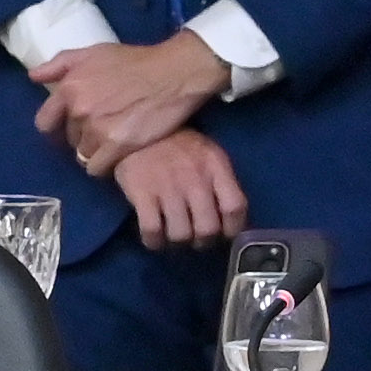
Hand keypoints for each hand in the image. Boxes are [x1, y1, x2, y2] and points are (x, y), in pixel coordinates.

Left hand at [25, 31, 230, 180]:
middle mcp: (79, 110)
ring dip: (95, 151)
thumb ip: (60, 64)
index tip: (71, 126)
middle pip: (69, 139)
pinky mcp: (118, 146)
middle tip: (103, 127)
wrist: (174, 73)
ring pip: (82, 155)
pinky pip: (97, 168)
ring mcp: (98, 129)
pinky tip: (117, 154)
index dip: (57, 127)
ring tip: (113, 141)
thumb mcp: (94, 52)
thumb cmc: (135, 60)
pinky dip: (105, 165)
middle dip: (82, 135)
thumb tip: (33, 77)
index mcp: (69, 87)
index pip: (45, 122)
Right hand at [108, 124, 250, 248]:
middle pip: (208, 228)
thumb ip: (222, 183)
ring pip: (181, 235)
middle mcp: (195, 179)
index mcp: (215, 166)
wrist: (135, 127)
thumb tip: (233, 221)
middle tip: (196, 238)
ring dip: (178, 242)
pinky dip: (154, 242)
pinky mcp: (142, 194)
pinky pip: (152, 232)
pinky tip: (154, 238)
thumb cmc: (176, 145)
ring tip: (174, 235)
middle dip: (204, 241)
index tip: (225, 234)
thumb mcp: (208, 155)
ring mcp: (167, 187)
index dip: (233, 229)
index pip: (235, 207)